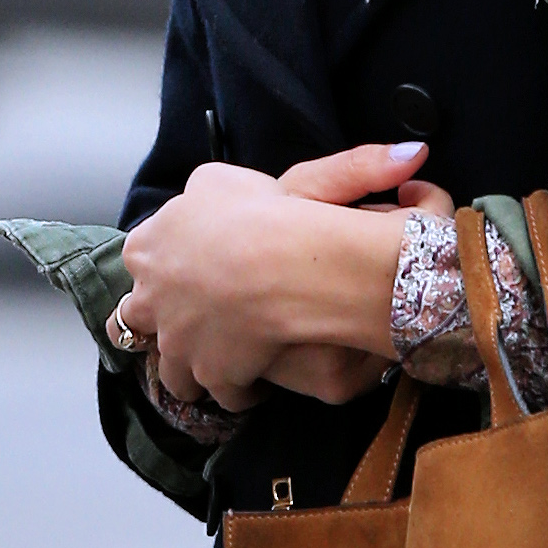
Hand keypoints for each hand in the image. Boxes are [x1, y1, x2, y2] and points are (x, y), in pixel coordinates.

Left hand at [109, 141, 436, 412]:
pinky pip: (212, 391)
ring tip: (218, 362)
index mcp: (155, 237)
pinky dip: (230, 389)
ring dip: (189, 363)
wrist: (281, 267)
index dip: (165, 264)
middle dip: (156, 318)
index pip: (142, 254)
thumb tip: (412, 156)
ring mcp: (174, 338)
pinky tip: (254, 383)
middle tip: (194, 319)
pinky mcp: (205, 374)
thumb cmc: (279, 214)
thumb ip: (340, 172)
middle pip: (135, 315)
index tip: (188, 271)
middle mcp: (151, 289)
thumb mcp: (299, 178)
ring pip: (169, 363)